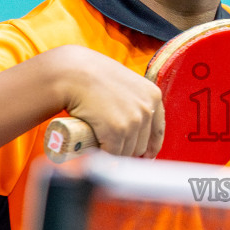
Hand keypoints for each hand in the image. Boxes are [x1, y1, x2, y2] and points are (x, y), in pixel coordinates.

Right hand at [46, 45, 164, 157]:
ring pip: (128, 153)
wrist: (72, 73)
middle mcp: (147, 108)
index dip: (150, 147)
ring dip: (114, 152)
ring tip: (101, 142)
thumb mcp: (124, 84)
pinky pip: (114, 154)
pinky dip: (105, 156)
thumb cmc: (92, 77)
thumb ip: (134, 102)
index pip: (157, 131)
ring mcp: (133, 120)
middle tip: (111, 145)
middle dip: (128, 150)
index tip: (145, 156)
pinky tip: (96, 148)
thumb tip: (136, 127)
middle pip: (142, 146)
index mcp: (152, 95)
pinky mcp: (117, 131)